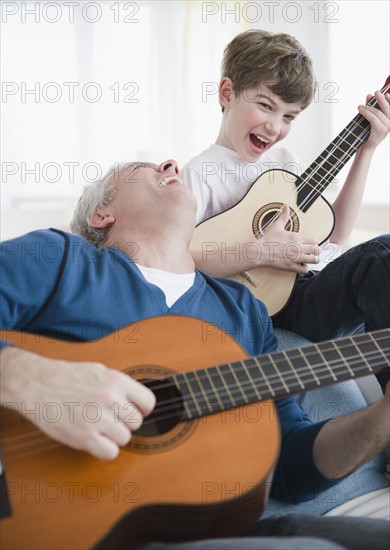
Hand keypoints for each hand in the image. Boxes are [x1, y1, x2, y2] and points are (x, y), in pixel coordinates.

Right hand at [0, 347, 155, 459]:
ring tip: (99, 427)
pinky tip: (95, 439)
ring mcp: (98, 419)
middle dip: (125, 422)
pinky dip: (104, 449)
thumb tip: (137, 402)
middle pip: (136, 422)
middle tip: (110, 419)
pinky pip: (111, 452)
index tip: (135, 412)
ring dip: (114, 436)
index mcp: (116, 381)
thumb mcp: (100, 371)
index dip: (142, 409)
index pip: (148, 402)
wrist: (37, 384)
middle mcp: (110, 399)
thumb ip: (120, 386)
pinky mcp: (84, 437)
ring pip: (125, 438)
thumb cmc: (67, 377)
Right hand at [256, 204, 319, 272]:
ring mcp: (295, 258)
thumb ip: (284, 216)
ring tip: (309, 258)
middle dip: (316, 250)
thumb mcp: (276, 225)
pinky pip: (305, 269)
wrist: (259, 252)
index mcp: (296, 237)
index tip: (310, 243)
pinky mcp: (291, 266)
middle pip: (317, 250)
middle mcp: (298, 248)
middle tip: (312, 251)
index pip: (314, 240)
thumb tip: (286, 206)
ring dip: (313, 259)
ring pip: (314, 260)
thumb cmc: (267, 239)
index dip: (313, 242)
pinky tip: (301, 265)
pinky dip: (305, 268)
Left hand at [358, 91, 389, 150]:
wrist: (365, 146)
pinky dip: (366, 113)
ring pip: (378, 113)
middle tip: (375, 92)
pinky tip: (360, 110)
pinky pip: (373, 118)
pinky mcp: (381, 130)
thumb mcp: (370, 117)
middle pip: (387, 108)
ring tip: (360, 106)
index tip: (386, 93)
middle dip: (381, 99)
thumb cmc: (367, 132)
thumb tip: (369, 95)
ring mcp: (387, 127)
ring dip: (368, 107)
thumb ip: (371, 106)